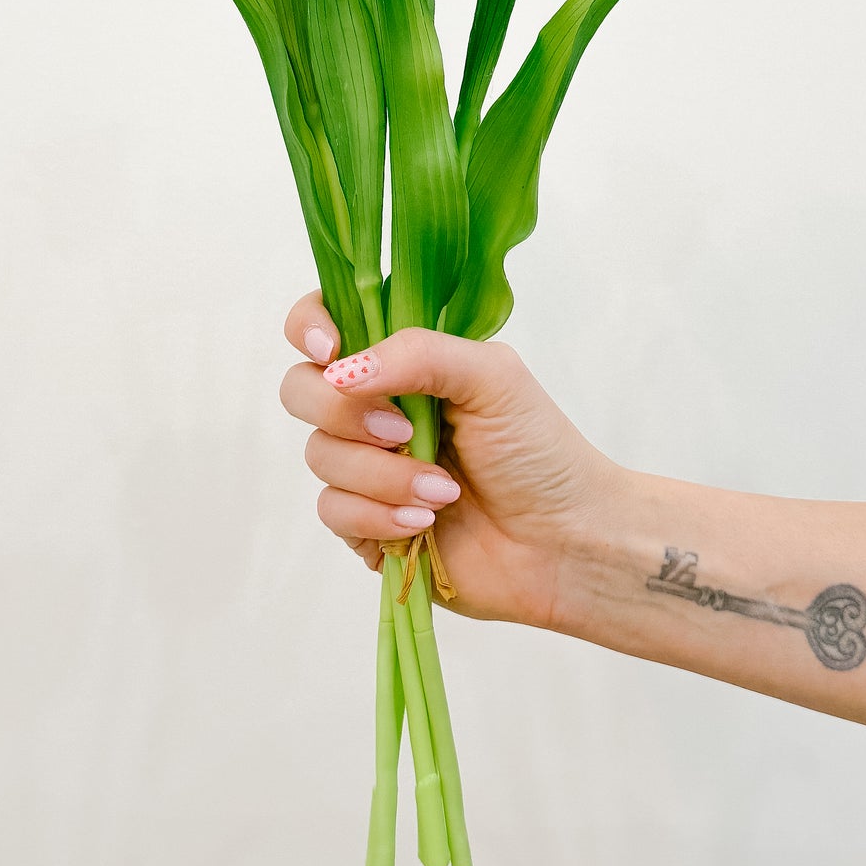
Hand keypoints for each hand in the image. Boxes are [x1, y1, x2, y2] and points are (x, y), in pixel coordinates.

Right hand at [277, 293, 625, 628]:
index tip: (330, 350)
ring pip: (319, 455)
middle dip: (342, 411)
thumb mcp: (492, 377)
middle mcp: (375, 408)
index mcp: (404, 361)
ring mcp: (367, 468)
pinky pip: (333, 510)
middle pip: (301, 389)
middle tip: (400, 428)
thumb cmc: (539, 452)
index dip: (310, 328)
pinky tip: (425, 522)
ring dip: (381, 474)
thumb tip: (341, 370)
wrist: (564, 543)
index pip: (326, 321)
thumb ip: (417, 354)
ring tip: (443, 491)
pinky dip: (378, 514)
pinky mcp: (365, 524)